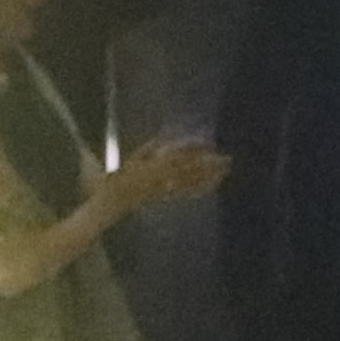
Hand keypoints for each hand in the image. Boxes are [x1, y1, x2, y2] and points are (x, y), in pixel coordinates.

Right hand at [89, 133, 227, 216]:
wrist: (112, 203)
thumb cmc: (118, 178)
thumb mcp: (132, 157)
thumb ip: (150, 148)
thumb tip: (169, 137)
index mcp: (151, 165)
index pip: (178, 155)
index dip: (194, 149)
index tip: (208, 143)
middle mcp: (161, 178)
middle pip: (190, 169)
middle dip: (208, 163)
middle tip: (227, 158)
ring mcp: (166, 190)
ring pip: (191, 181)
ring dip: (209, 175)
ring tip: (226, 169)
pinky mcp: (168, 197)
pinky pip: (188, 193)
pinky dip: (202, 188)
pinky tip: (214, 184)